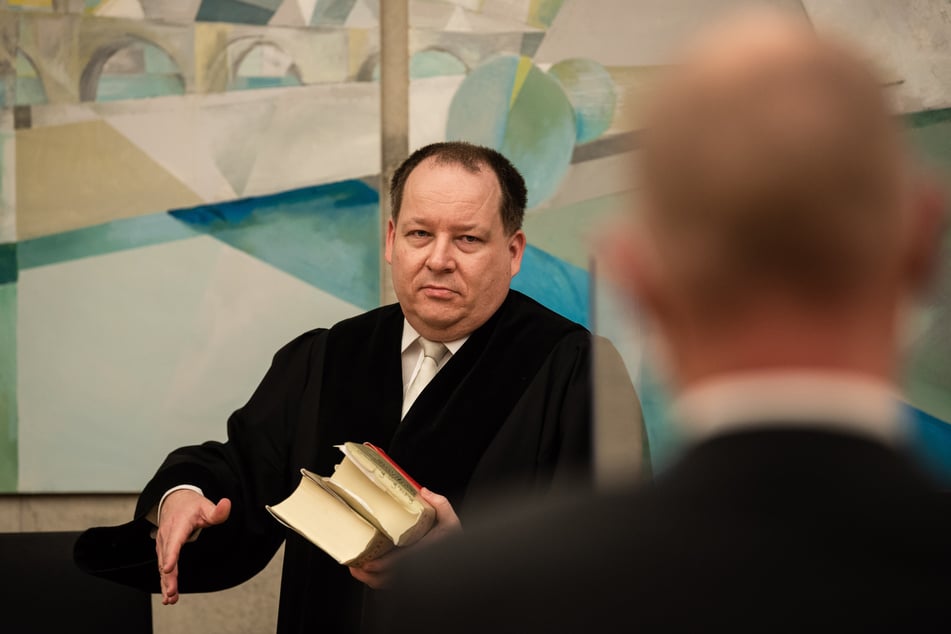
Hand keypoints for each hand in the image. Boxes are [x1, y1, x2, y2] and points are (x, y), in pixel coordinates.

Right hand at [156, 489, 230, 604]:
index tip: (168, 568)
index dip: (171, 555)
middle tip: (172, 592)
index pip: (174, 541)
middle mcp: (167, 536)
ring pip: (162, 565)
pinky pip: (162, 566)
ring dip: (165, 582)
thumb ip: (217, 511)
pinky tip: (168, 593)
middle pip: (166, 558)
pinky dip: (164, 580)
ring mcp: (163, 544)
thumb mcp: (206, 506)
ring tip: (170, 598)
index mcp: (178, 525)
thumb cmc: (191, 506)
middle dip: (168, 576)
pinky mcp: (162, 550)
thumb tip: (227, 504)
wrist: (175, 501)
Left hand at [349, 487, 461, 588]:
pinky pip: (388, 586)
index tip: (368, 563)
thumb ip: (441, 505)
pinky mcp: (408, 582)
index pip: (401, 563)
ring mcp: (412, 578)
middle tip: (354, 566)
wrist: (459, 565)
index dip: (383, 566)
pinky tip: (367, 573)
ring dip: (369, 580)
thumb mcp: (451, 522)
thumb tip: (424, 492)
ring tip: (356, 570)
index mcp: (425, 554)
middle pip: (387, 579)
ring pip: (386, 585)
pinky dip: (376, 582)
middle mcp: (417, 570)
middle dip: (368, 576)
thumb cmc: (454, 544)